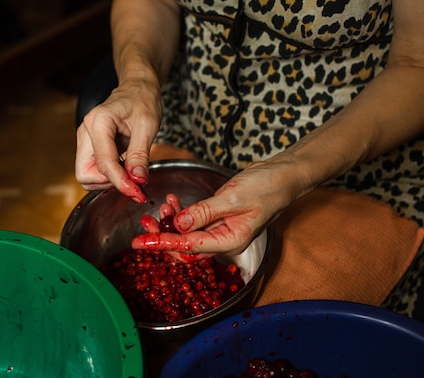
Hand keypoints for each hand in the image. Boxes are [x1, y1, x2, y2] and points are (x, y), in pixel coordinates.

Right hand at [75, 78, 162, 202]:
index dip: (120, 182)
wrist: (136, 89)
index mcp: (98, 122)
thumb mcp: (148, 125)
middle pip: (85, 174)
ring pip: (87, 175)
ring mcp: (85, 140)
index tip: (137, 192)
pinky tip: (125, 166)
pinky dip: (110, 174)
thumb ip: (140, 154)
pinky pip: (94, 170)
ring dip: (109, 180)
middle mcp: (86, 132)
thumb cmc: (142, 100)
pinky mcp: (89, 147)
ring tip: (130, 168)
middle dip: (109, 182)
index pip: (104, 163)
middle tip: (133, 178)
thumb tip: (138, 181)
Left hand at [132, 161, 295, 256]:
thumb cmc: (266, 188)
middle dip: (162, 234)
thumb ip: (203, 213)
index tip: (141, 243)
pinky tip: (172, 202)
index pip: (188, 247)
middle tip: (144, 223)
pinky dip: (181, 213)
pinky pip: (194, 221)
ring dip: (170, 222)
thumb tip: (178, 225)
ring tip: (161, 207)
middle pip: (184, 246)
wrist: (282, 176)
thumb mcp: (232, 199)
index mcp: (229, 242)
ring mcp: (220, 230)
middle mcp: (223, 240)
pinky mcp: (218, 218)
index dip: (162, 243)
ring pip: (187, 233)